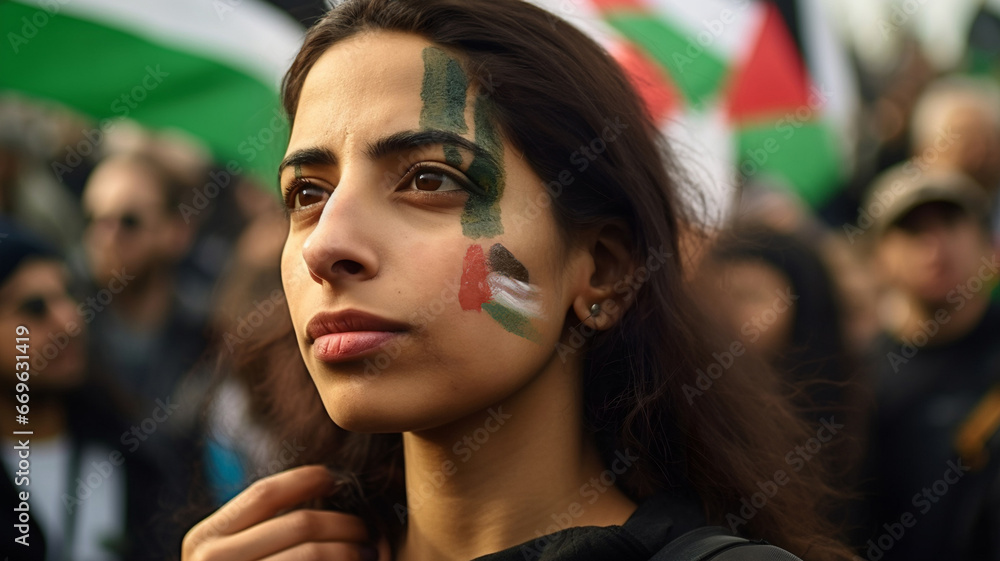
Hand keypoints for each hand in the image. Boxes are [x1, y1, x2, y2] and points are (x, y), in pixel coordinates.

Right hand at [182, 465, 390, 560]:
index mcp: (205, 538)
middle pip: (299, 523)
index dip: (306, 479)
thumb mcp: (234, 554)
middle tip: (366, 531)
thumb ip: (265, 527)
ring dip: (351, 550)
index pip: (265, 494)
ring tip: (367, 553)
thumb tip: (325, 481)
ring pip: (313, 554)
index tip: (335, 479)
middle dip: (344, 523)